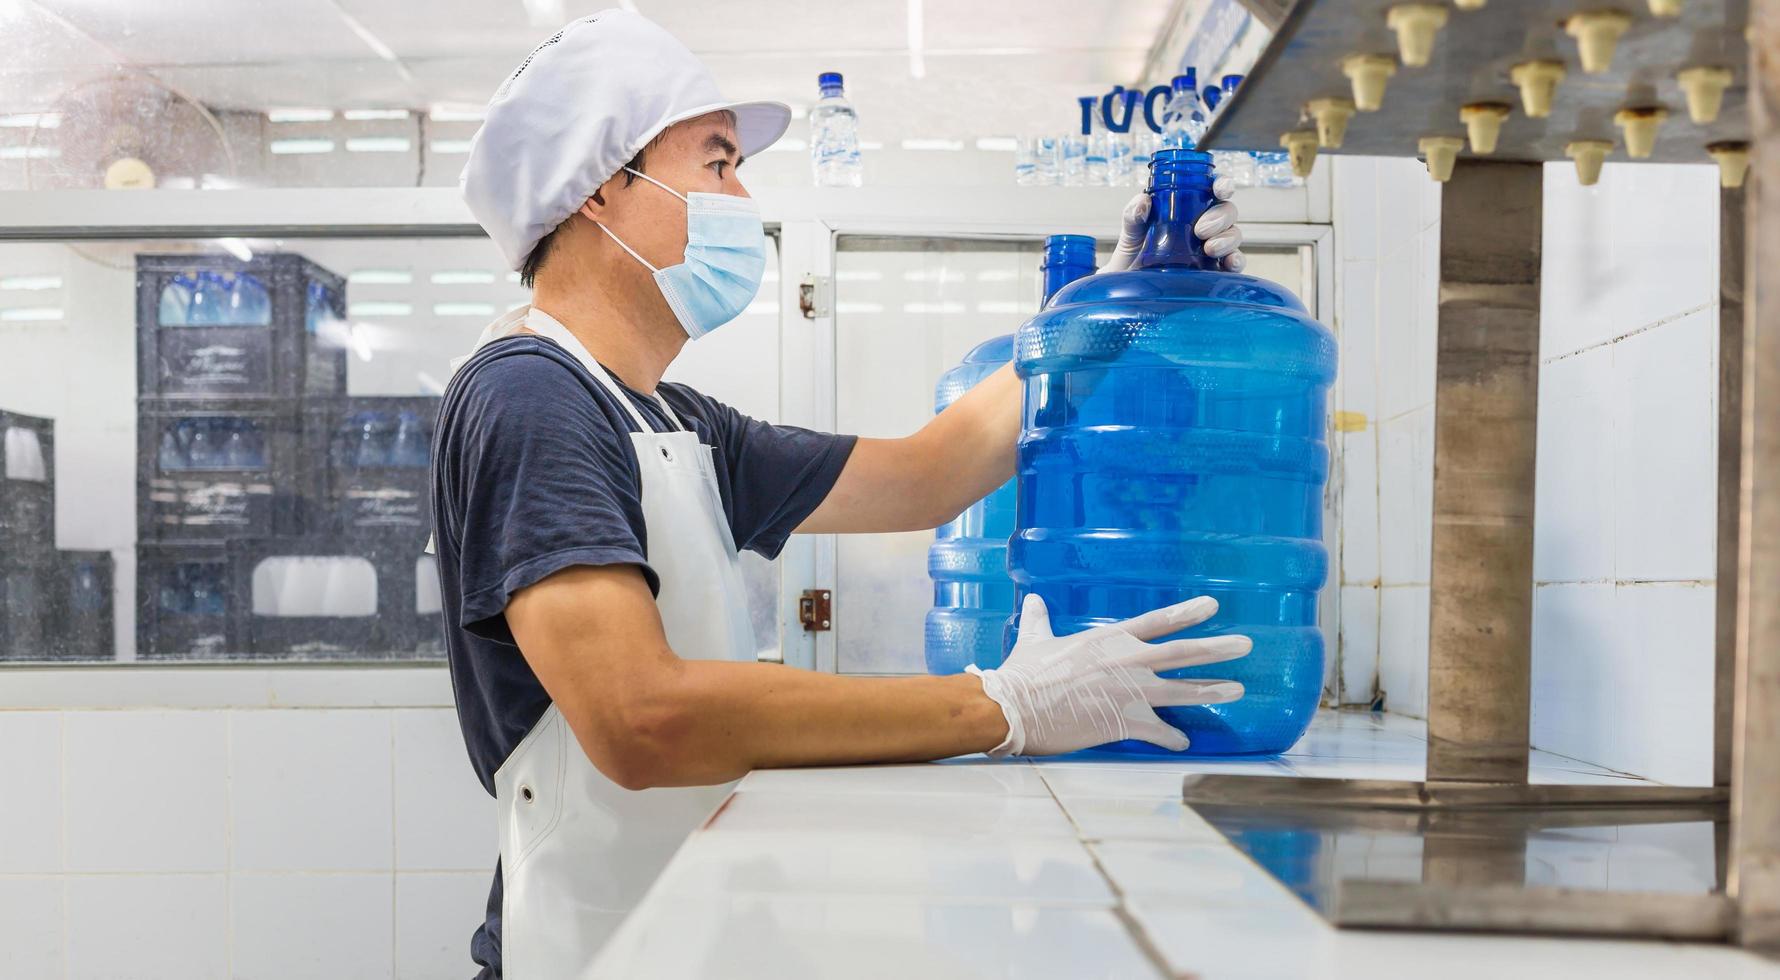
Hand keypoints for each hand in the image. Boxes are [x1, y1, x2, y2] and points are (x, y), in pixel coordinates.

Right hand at [967, 594, 1250, 756]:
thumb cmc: (1024, 672)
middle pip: (1184, 652)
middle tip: (1245, 645)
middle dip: (1218, 649)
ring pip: (1183, 690)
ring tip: (1238, 690)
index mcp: (1110, 639)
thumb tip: (1034, 599)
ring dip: (1213, 690)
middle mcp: (1128, 661)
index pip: (1158, 621)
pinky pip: (1160, 732)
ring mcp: (1131, 692)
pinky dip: (1173, 738)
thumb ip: (1041, 619)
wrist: (1017, 707)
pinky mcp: (1126, 722)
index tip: (1213, 606)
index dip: (1187, 612)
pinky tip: (1183, 743)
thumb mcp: (1035, 639)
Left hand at [1099, 177, 1246, 274]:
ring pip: (1234, 235)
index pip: (1212, 190)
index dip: (1222, 184)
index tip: (1220, 189)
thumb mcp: (1131, 233)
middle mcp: (1205, 225)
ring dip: (1226, 239)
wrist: (1132, 286)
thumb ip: (1134, 215)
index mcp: (1189, 208)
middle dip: (1220, 217)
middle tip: (1200, 230)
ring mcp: (1213, 247)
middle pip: (1227, 211)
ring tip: (1209, 249)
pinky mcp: (1216, 271)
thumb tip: (1143, 202)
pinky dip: (1237, 261)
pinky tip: (1229, 263)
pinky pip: (1236, 263)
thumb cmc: (1134, 255)